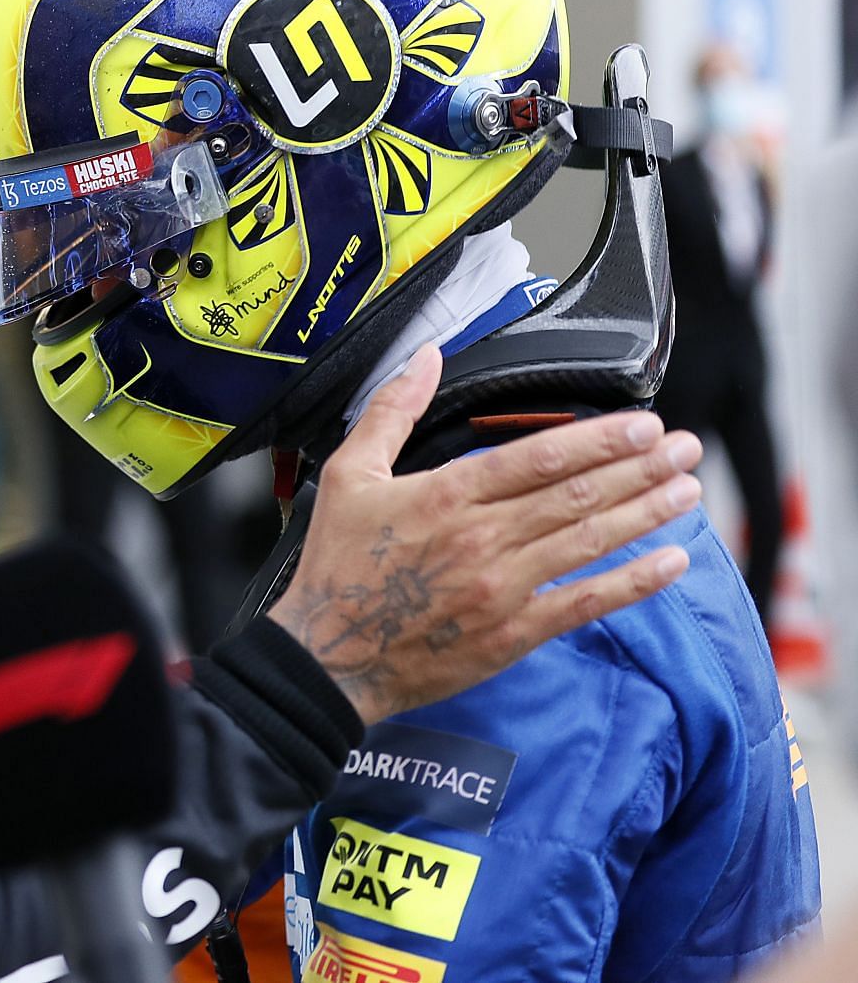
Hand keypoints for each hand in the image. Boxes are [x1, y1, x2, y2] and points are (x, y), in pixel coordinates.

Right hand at [269, 344, 699, 724]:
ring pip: (588, 542)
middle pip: (578, 495)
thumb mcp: (350, 474)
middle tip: (684, 447)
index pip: (540, 457)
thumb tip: (425, 357)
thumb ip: (391, 411)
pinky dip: (632, 582)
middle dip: (639, 468)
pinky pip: (583, 603)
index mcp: (444, 494)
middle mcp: (481, 538)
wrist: (327, 657)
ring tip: (687, 490)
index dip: (600, 439)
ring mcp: (501, 588)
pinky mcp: (511, 634)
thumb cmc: (337, 565)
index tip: (643, 424)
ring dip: (646, 514)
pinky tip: (670, 563)